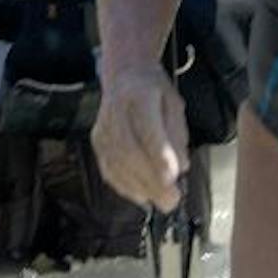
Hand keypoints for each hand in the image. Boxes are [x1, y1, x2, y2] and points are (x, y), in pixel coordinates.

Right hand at [91, 63, 188, 211]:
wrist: (124, 75)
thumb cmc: (154, 91)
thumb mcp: (174, 103)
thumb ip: (177, 134)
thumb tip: (181, 167)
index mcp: (139, 95)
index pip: (147, 128)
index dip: (159, 154)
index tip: (173, 176)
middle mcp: (116, 111)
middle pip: (129, 150)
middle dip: (151, 179)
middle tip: (172, 200)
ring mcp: (102, 127)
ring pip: (117, 163)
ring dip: (140, 187)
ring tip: (162, 202)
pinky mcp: (96, 141)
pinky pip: (108, 168)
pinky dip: (125, 186)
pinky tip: (142, 196)